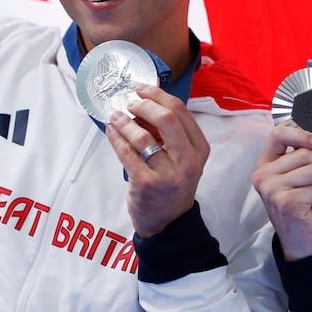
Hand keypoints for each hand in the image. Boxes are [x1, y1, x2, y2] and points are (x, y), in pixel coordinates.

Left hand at [105, 83, 208, 237]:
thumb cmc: (172, 183)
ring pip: (143, 136)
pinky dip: (116, 138)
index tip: (141, 89)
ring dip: (125, 122)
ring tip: (115, 116)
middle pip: (166, 118)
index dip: (158, 95)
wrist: (168, 222)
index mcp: (200, 148)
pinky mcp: (147, 184)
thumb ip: (169, 132)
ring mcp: (168, 174)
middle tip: (129, 102)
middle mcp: (188, 160)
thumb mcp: (182, 157)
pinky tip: (111, 131)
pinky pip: (127, 153)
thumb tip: (144, 101)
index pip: (180, 111)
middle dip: (143, 104)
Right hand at [252, 124, 311, 260]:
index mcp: (265, 164)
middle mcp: (264, 175)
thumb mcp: (301, 179)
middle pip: (306, 153)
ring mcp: (273, 189)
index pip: (278, 135)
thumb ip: (305, 160)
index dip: (302, 133)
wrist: (299, 242)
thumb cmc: (303, 206)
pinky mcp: (287, 202)